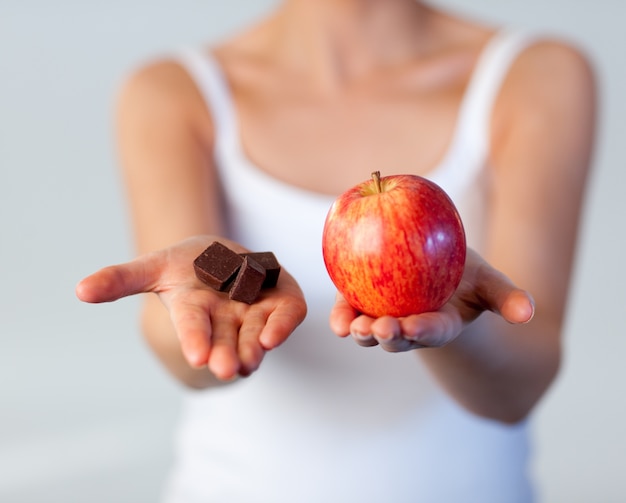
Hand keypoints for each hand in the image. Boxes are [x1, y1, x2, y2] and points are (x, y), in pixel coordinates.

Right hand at [76, 236, 306, 378]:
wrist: (223, 257)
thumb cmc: (185, 266)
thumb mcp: (153, 267)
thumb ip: (121, 279)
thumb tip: (80, 291)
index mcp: (194, 312)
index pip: (194, 328)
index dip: (195, 340)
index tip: (197, 357)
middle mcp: (226, 320)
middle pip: (227, 341)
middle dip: (226, 355)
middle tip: (228, 369)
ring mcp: (255, 312)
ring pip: (257, 335)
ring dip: (255, 347)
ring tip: (251, 359)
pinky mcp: (282, 301)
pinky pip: (288, 314)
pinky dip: (285, 324)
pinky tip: (277, 334)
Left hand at [329, 248, 533, 351]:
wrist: (438, 271)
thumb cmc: (466, 278)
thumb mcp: (489, 283)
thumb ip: (507, 298)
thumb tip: (528, 312)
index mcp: (439, 325)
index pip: (432, 330)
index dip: (423, 330)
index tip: (414, 326)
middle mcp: (408, 327)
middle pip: (395, 337)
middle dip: (385, 336)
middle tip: (378, 329)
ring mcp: (383, 317)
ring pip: (368, 330)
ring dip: (358, 330)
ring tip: (348, 328)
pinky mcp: (362, 302)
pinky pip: (349, 310)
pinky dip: (340, 314)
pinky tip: (336, 317)